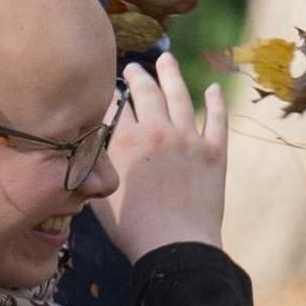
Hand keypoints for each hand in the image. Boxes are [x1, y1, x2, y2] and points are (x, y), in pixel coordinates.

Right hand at [93, 54, 227, 261]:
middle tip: (134, 66)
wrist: (174, 247)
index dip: (111, 92)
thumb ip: (95, 167)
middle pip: (146, 92)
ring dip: (171, 75)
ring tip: (167, 59)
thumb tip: (89, 150)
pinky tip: (212, 89)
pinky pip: (216, 119)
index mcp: (126, 141)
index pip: (116, 104)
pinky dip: (215, 103)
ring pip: (179, 96)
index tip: (109, 85)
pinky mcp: (214, 152)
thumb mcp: (100, 195)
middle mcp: (157, 130)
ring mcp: (188, 138)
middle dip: (138, 75)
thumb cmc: (132, 228)